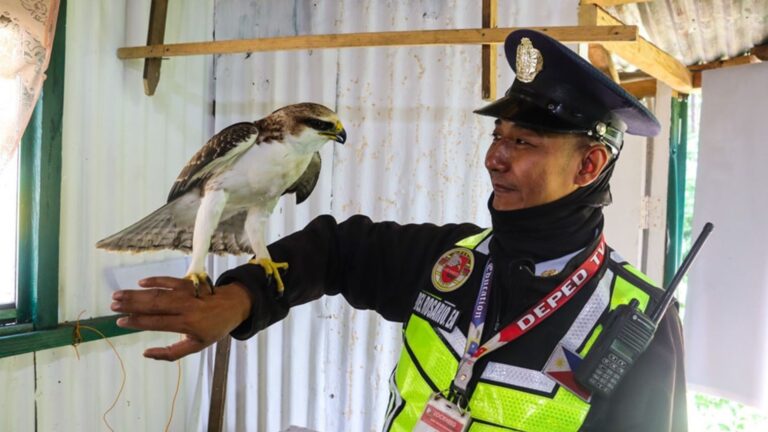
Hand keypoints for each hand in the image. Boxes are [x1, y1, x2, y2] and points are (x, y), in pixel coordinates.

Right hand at [111, 277, 252, 360]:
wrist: (234, 306)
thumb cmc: (213, 329)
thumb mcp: (196, 346)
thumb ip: (171, 353)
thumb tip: (145, 353)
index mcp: (187, 324)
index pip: (156, 323)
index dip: (137, 322)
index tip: (120, 322)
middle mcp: (185, 307)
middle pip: (154, 305)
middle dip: (131, 304)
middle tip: (113, 305)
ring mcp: (187, 293)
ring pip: (158, 292)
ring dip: (137, 293)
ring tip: (118, 295)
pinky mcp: (189, 283)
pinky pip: (170, 280)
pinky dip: (156, 280)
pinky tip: (141, 282)